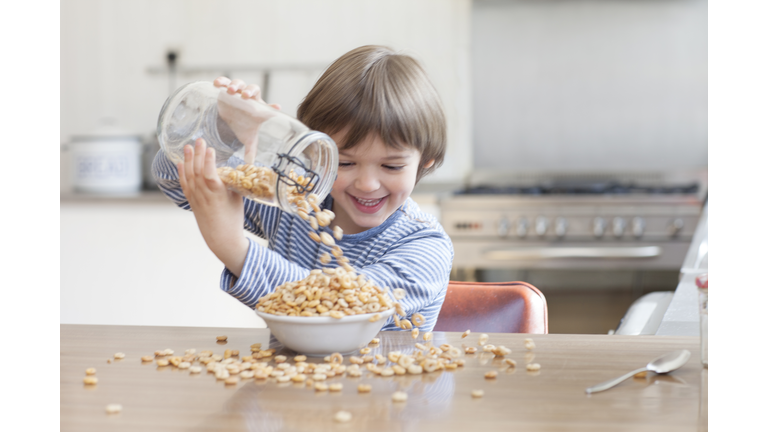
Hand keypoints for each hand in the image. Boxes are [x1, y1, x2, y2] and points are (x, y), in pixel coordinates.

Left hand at [178, 138, 248, 276]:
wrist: (222, 238)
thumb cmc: (233, 218)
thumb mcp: (237, 199)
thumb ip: (232, 183)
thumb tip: (231, 170)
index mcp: (218, 194)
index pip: (209, 173)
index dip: (208, 160)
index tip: (210, 148)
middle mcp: (204, 194)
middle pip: (197, 170)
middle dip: (197, 154)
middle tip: (198, 140)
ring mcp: (196, 198)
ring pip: (189, 175)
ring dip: (187, 160)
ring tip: (187, 147)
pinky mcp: (192, 201)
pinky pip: (184, 184)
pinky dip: (181, 172)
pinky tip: (180, 163)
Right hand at [213, 77, 281, 164]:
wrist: (230, 119)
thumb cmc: (243, 126)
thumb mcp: (247, 138)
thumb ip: (251, 149)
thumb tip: (250, 163)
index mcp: (258, 108)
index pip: (267, 106)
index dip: (272, 107)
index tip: (276, 107)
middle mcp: (250, 98)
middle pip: (253, 90)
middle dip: (249, 91)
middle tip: (245, 96)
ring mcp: (238, 92)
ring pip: (239, 84)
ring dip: (236, 85)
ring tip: (231, 90)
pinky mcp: (226, 90)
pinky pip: (224, 82)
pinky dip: (221, 81)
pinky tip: (216, 83)